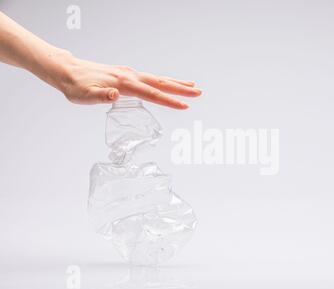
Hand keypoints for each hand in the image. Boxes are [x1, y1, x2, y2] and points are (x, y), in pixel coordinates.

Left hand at [52, 53, 201, 108]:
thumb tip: (115, 95)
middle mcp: (129, 76)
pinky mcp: (126, 75)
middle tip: (199, 92)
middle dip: (181, 89)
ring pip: (157, 79)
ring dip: (176, 83)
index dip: (169, 101)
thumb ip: (99, 96)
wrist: (67, 70)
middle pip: (161, 83)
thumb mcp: (83, 96)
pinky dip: (163, 81)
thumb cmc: (75, 86)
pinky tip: (166, 84)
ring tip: (192, 86)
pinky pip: (150, 78)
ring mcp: (129, 74)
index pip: (151, 94)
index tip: (184, 106)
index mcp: (123, 83)